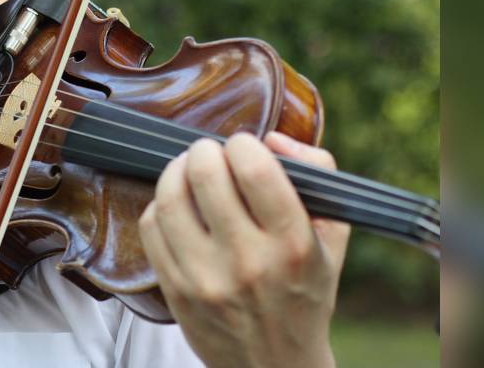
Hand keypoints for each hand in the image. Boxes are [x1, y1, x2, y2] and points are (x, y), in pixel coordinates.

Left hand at [138, 131, 350, 367]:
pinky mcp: (176, 291)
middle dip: (205, 151)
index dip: (242, 144)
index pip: (255, 169)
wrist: (276, 367)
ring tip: (188, 170)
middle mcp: (248, 262)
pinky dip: (160, 205)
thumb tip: (272, 138)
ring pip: (170, 199)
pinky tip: (177, 206)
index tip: (243, 147)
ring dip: (175, 170)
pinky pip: (151, 228)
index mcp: (293, 244)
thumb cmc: (305, 294)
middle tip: (210, 153)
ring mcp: (206, 279)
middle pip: (205, 175)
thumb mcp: (332, 237)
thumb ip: (318, 175)